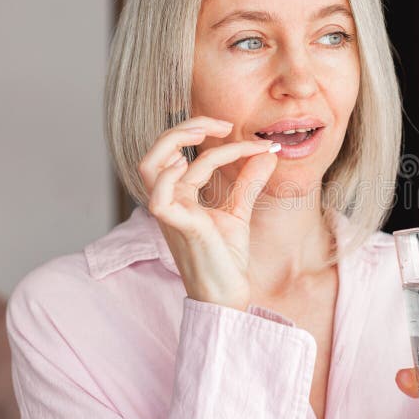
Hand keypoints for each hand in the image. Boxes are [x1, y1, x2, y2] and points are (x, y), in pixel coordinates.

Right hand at [137, 115, 278, 309]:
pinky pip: (159, 199)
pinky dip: (168, 177)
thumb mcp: (239, 211)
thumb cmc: (225, 257)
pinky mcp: (178, 227)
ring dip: (174, 142)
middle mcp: (170, 200)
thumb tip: (268, 154)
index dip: (222, 142)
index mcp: (180, 195)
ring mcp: (171, 213)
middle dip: (185, 128)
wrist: (227, 293)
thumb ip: (248, 181)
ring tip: (206, 132)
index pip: (188, 154)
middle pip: (157, 152)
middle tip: (223, 124)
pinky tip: (189, 165)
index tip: (260, 145)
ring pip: (151, 166)